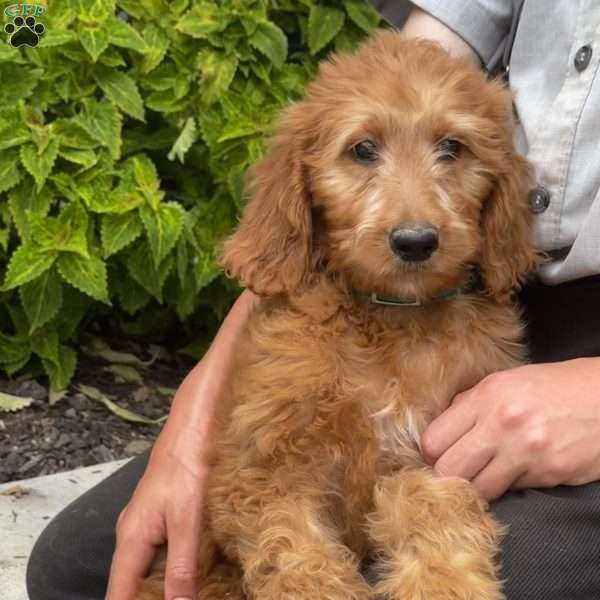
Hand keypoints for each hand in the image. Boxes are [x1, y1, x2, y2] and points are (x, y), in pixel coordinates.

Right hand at [105, 371, 208, 599]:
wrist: (193, 425)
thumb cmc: (188, 466)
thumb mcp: (188, 520)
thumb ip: (182, 566)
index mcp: (132, 538)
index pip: (118, 593)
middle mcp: (131, 533)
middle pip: (129, 583)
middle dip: (147, 599)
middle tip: (182, 599)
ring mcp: (144, 522)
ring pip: (145, 566)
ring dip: (160, 585)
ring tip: (189, 592)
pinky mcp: (160, 512)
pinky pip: (158, 548)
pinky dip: (171, 564)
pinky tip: (192, 570)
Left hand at [421, 358, 599, 500]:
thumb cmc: (552, 386)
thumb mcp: (505, 381)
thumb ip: (470, 403)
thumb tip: (442, 426)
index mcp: (485, 397)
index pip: (434, 440)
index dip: (433, 452)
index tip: (439, 453)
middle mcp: (501, 424)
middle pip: (448, 470)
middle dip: (448, 474)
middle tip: (458, 469)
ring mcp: (525, 452)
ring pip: (478, 489)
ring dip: (478, 485)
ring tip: (486, 473)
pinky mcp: (548, 474)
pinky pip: (512, 490)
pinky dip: (510, 485)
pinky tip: (518, 469)